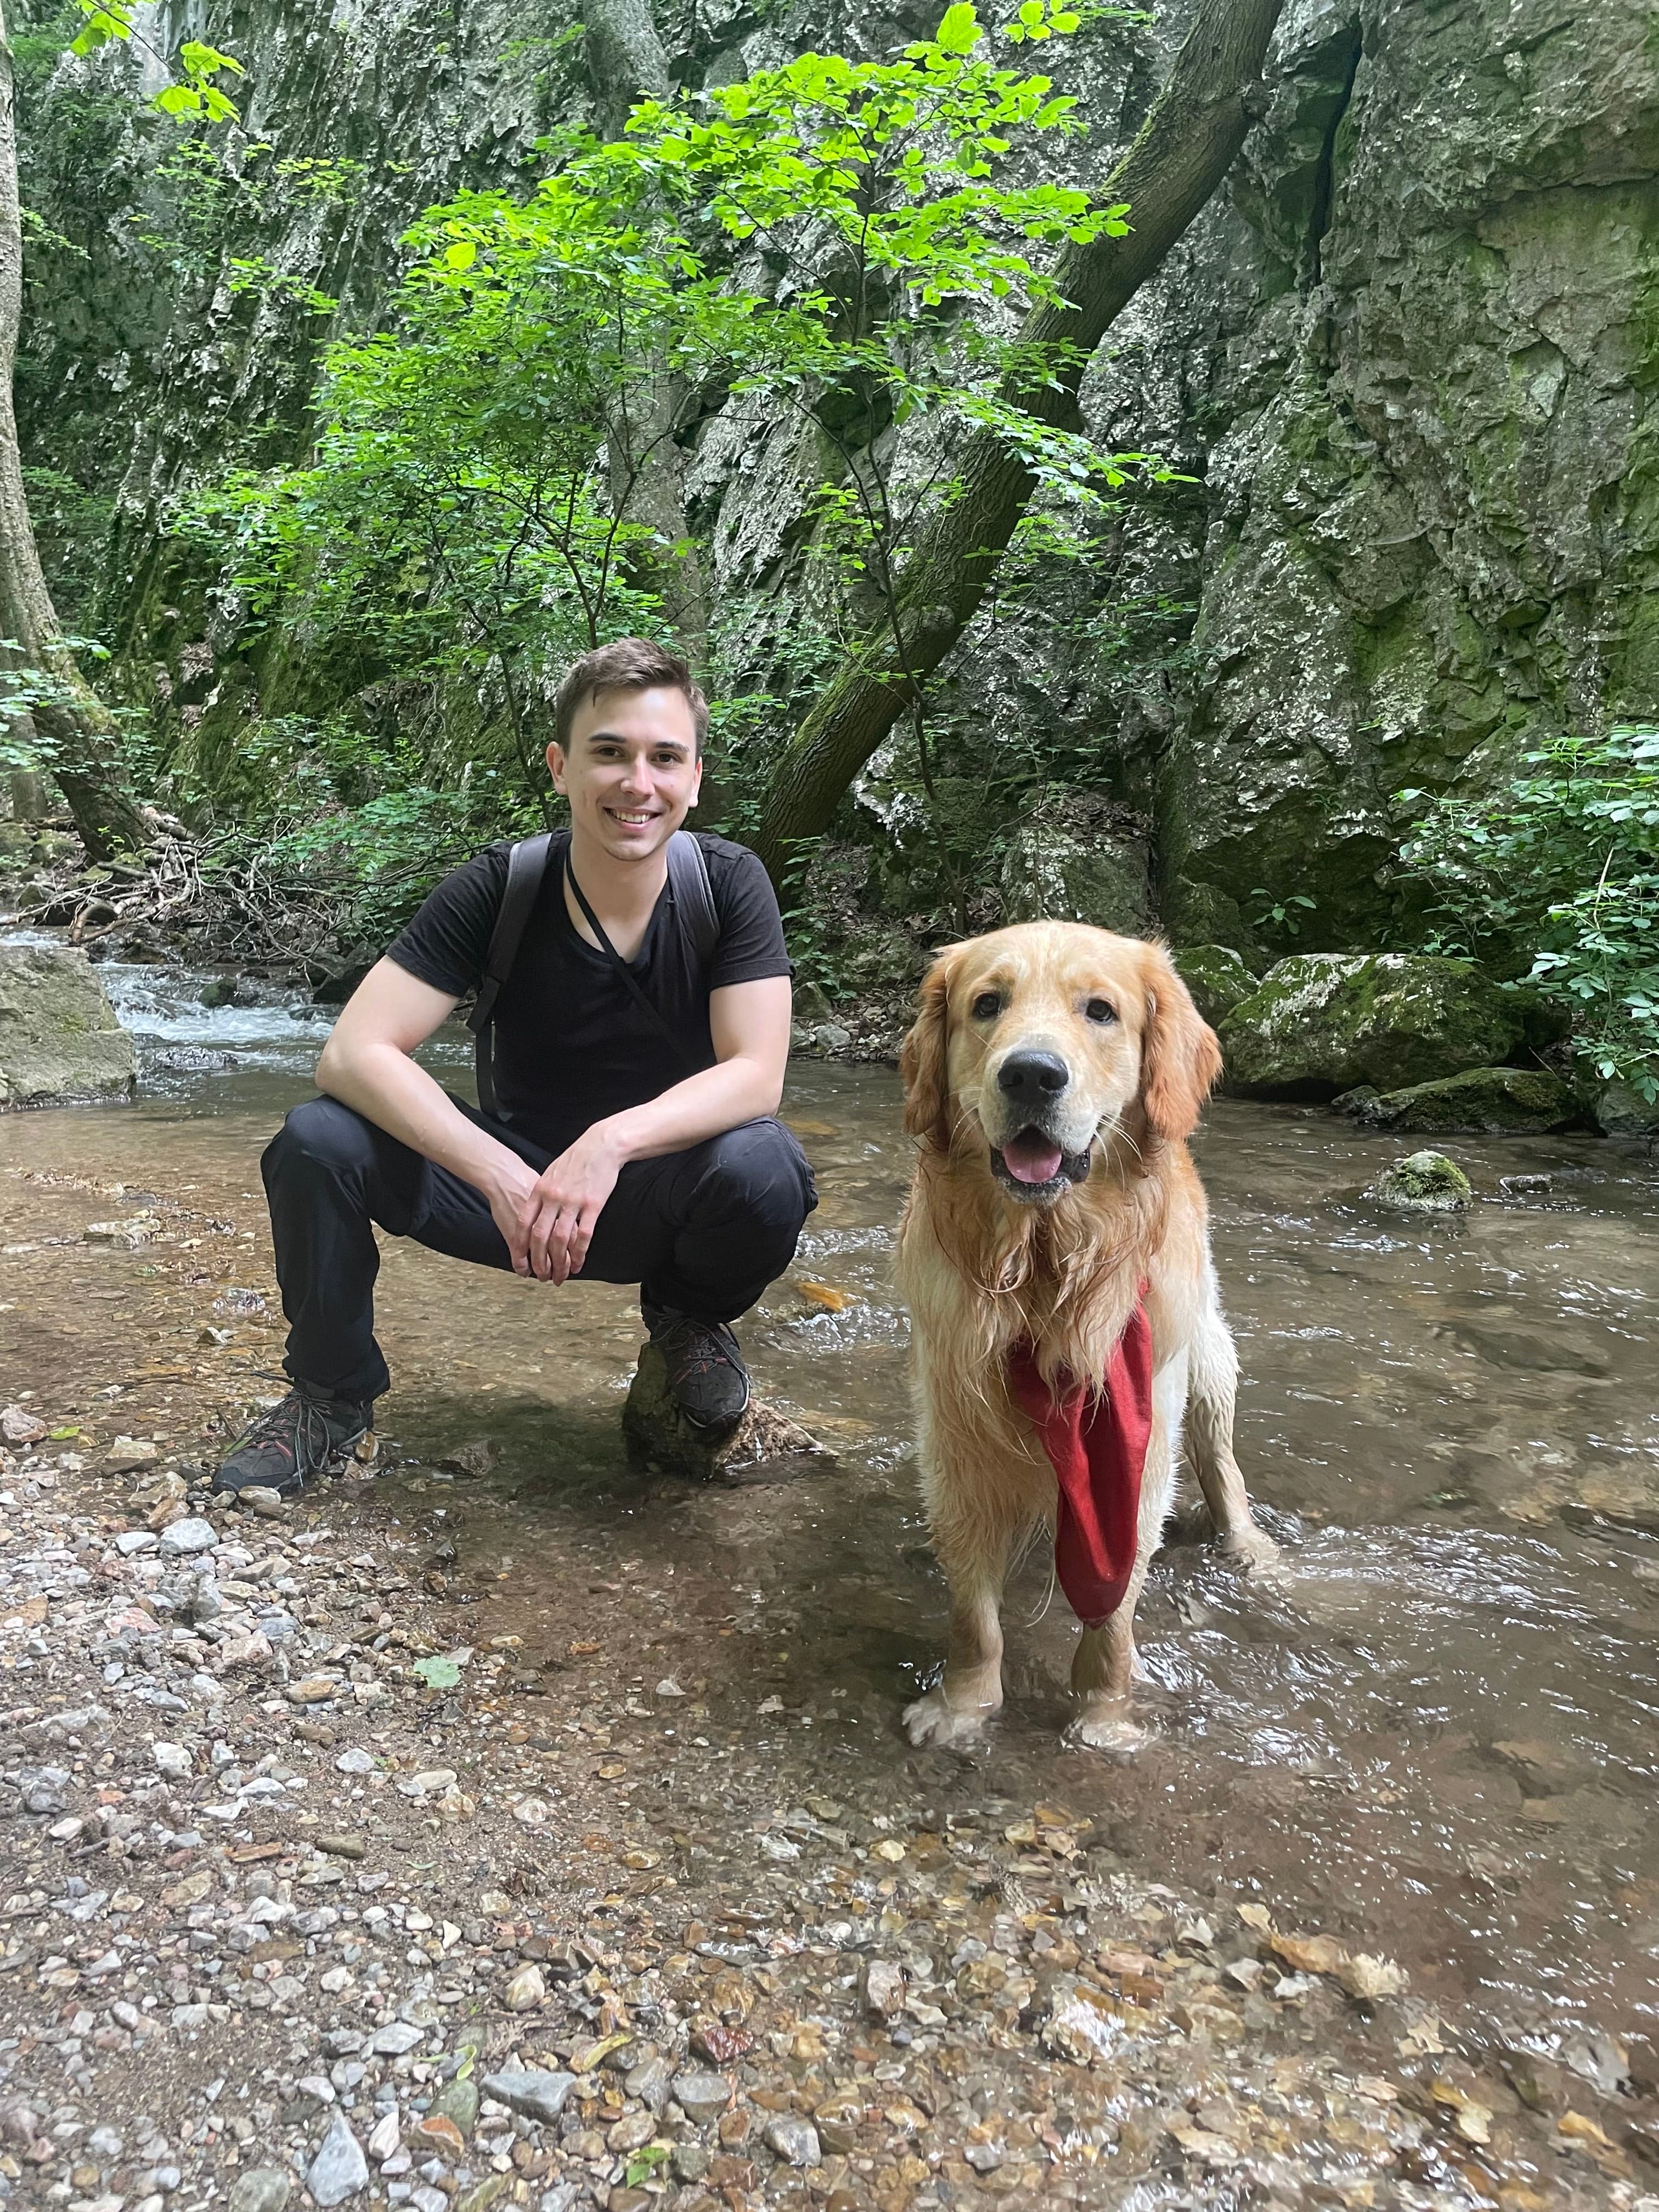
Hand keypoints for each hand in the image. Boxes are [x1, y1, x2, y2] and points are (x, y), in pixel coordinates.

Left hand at [492, 1126, 624, 1283]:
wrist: (601, 1145)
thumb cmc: (576, 1159)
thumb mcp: (551, 1172)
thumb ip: (542, 1192)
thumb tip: (534, 1209)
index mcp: (540, 1190)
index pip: (523, 1222)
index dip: (520, 1244)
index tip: (520, 1260)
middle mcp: (553, 1197)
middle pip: (540, 1235)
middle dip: (538, 1259)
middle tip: (541, 1275)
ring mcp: (573, 1202)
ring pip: (560, 1239)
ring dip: (559, 1262)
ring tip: (560, 1275)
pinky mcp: (593, 1205)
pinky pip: (583, 1235)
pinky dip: (579, 1253)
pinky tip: (578, 1264)